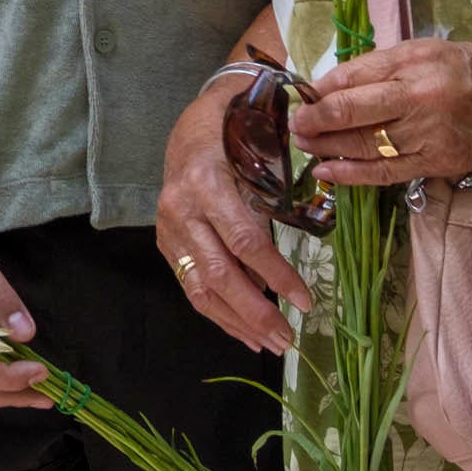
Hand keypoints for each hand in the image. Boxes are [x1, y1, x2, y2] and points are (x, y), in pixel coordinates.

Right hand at [155, 78, 308, 353]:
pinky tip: (247, 334)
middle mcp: (181, 210)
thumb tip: (299, 231)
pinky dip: (220, 315)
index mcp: (206, 182)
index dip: (276, 273)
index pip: (244, 240)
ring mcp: (169, 231)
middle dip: (255, 312)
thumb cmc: (232, 130)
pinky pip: (192, 288)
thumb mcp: (257, 145)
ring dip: (238, 323)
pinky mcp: (166, 244)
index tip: (306, 301)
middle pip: (219, 274)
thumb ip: (275, 187)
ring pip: (200, 289)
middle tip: (288, 338)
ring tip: (272, 344)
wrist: (187, 126)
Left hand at [290, 41, 471, 189]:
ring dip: (326, 147)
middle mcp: (421, 98)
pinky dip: (351, 175)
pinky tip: (327, 172)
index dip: (320, 88)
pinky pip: (386, 172)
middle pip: (351, 111)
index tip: (300, 93)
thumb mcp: (435, 50)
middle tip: (291, 123)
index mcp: (419, 61)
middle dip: (313, 119)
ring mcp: (430, 135)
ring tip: (302, 145)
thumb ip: (386, 66)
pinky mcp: (439, 164)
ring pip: (364, 145)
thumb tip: (336, 82)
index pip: (354, 75)